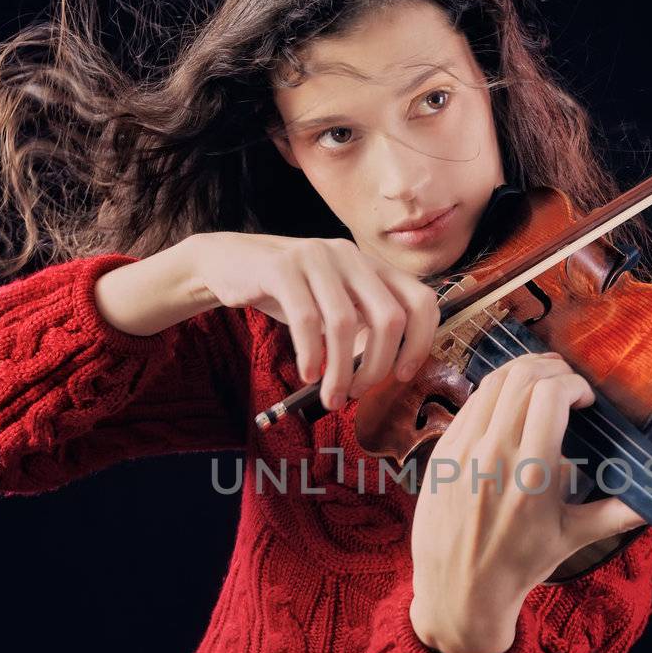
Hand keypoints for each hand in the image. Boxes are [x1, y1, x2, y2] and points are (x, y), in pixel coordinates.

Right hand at [189, 231, 440, 409]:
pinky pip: (306, 320)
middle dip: (378, 366)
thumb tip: (386, 372)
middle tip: (358, 392)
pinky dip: (310, 355)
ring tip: (331, 396)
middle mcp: (350, 256)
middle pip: (389, 317)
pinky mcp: (282, 268)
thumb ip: (363, 326)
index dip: (420, 342)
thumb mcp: (334, 304)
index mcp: (372, 266)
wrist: (229, 262)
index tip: (401, 375)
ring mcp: (317, 257)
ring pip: (344, 324)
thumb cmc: (290, 294)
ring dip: (340, 371)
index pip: (421, 300)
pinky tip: (307, 375)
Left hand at [409, 351, 646, 652]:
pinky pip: (469, 404)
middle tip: (567, 384)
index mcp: (531, 474)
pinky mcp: (441, 452)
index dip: (574, 384)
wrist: (458, 591)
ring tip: (541, 384)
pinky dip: (495, 392)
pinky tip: (510, 405)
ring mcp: (461, 451)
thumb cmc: (518, 565)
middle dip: (551, 370)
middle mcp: (492, 455)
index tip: (585, 398)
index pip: (550, 394)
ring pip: (492, 383)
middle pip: (522, 378)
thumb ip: (617, 513)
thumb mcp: (572, 539)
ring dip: (522, 373)